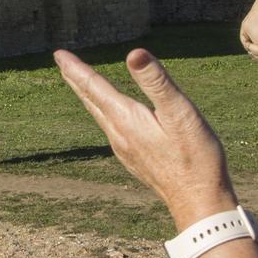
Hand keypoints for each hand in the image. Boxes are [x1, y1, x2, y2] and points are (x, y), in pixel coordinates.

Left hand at [54, 48, 235, 229]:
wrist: (198, 203)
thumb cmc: (195, 157)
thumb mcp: (179, 112)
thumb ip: (157, 82)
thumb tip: (134, 54)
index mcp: (126, 119)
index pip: (94, 87)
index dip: (76, 68)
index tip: (58, 54)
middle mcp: (119, 135)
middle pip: (91, 101)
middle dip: (76, 79)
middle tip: (61, 62)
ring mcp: (125, 150)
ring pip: (100, 116)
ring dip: (89, 97)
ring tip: (81, 84)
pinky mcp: (134, 160)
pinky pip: (111, 130)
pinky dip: (104, 113)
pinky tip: (111, 117)